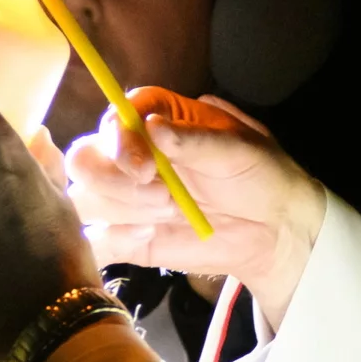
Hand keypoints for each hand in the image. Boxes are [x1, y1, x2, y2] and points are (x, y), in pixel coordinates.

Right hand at [66, 88, 326, 316]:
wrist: (275, 230)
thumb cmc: (261, 175)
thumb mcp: (238, 149)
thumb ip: (193, 140)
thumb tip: (152, 125)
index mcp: (158, 119)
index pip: (116, 119)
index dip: (118, 139)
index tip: (143, 167)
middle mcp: (132, 155)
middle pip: (85, 159)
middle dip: (112, 181)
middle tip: (159, 197)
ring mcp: (127, 198)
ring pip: (85, 200)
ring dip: (118, 210)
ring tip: (164, 217)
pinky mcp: (128, 238)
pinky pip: (94, 240)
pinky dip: (107, 242)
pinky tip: (144, 239)